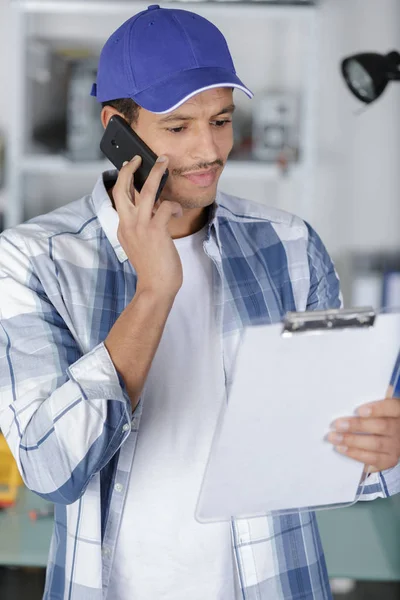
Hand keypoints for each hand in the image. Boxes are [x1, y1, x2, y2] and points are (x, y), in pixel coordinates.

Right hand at [112, 155, 182, 299]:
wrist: (156, 287)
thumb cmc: (154, 268)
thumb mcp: (142, 244)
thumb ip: (144, 224)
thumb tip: (156, 205)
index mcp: (123, 228)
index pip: (119, 199)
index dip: (124, 181)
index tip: (128, 169)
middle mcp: (127, 225)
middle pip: (121, 188)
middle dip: (128, 169)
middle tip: (137, 158)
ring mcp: (140, 227)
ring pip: (144, 191)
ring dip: (155, 173)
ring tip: (164, 161)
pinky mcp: (155, 231)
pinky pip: (166, 206)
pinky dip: (175, 206)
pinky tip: (180, 212)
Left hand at [327, 387, 399, 472]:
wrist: (394, 437)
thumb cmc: (380, 416)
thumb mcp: (381, 407)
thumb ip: (370, 400)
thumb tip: (348, 393)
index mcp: (399, 411)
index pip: (391, 407)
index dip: (376, 409)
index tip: (359, 410)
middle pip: (380, 426)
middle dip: (357, 425)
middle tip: (337, 425)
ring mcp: (396, 446)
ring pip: (375, 444)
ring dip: (352, 440)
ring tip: (334, 437)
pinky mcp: (389, 459)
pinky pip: (373, 458)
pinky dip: (356, 454)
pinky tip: (342, 448)